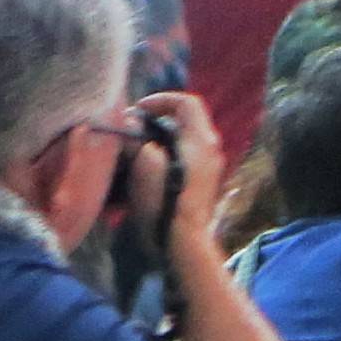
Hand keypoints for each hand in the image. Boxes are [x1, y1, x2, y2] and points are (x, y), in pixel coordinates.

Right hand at [139, 92, 230, 259]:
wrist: (184, 241)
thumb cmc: (165, 200)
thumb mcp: (144, 163)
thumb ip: (136, 138)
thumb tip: (129, 124)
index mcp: (202, 139)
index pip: (186, 102)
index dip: (161, 100)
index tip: (138, 109)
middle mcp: (211, 149)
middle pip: (185, 120)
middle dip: (157, 119)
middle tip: (133, 127)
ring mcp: (209, 167)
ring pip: (183, 140)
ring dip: (159, 138)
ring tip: (135, 146)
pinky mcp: (202, 183)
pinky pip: (184, 157)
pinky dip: (165, 154)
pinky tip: (145, 167)